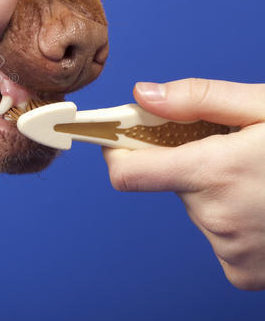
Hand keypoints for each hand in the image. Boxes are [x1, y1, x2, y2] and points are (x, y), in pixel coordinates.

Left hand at [104, 79, 264, 289]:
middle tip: (233, 151)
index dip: (117, 151)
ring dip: (219, 193)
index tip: (120, 137)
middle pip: (171, 184)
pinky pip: (221, 240)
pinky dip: (237, 222)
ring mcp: (232, 251)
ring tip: (263, 180)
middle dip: (190, 163)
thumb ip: (197, 100)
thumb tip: (141, 94)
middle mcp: (216, 218)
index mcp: (214, 173)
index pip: (126, 173)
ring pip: (199, 210)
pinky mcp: (245, 275)